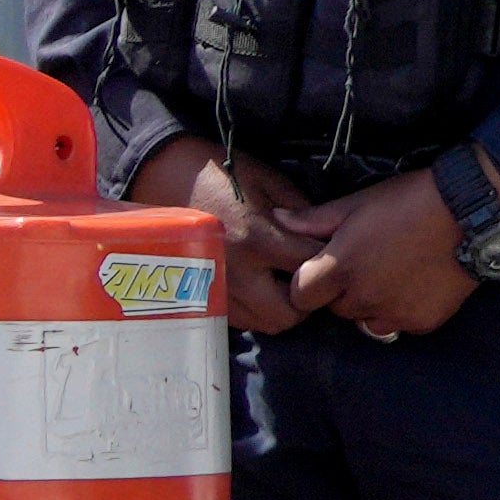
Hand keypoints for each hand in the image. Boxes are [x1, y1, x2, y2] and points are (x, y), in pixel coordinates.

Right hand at [126, 135, 312, 335]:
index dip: (331, 261)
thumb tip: (328, 241)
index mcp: (256, 239)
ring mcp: (213, 289)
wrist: (165, 176)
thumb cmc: (222, 175)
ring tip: (285, 282)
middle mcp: (235, 272)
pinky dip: (256, 310)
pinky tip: (261, 287)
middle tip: (311, 276)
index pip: (310, 267)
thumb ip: (302, 216)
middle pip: (289, 313)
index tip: (334, 252)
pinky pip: (239, 319)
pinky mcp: (198, 297)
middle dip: (308, 298)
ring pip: (263, 323)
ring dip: (282, 307)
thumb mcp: (270, 183)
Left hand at [301, 167, 479, 341]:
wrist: (473, 209)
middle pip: (336, 308)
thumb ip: (313, 219)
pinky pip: (401, 324)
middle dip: (344, 291)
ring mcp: (394, 313)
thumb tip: (277, 219)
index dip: (310, 282)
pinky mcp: (423, 321)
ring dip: (372, 305)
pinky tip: (419, 284)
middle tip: (368, 264)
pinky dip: (404, 310)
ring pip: (367, 321)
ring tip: (393, 276)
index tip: (326, 267)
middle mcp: (362, 298)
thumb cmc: (409, 200)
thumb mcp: (357, 203)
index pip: (300, 296)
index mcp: (339, 269)